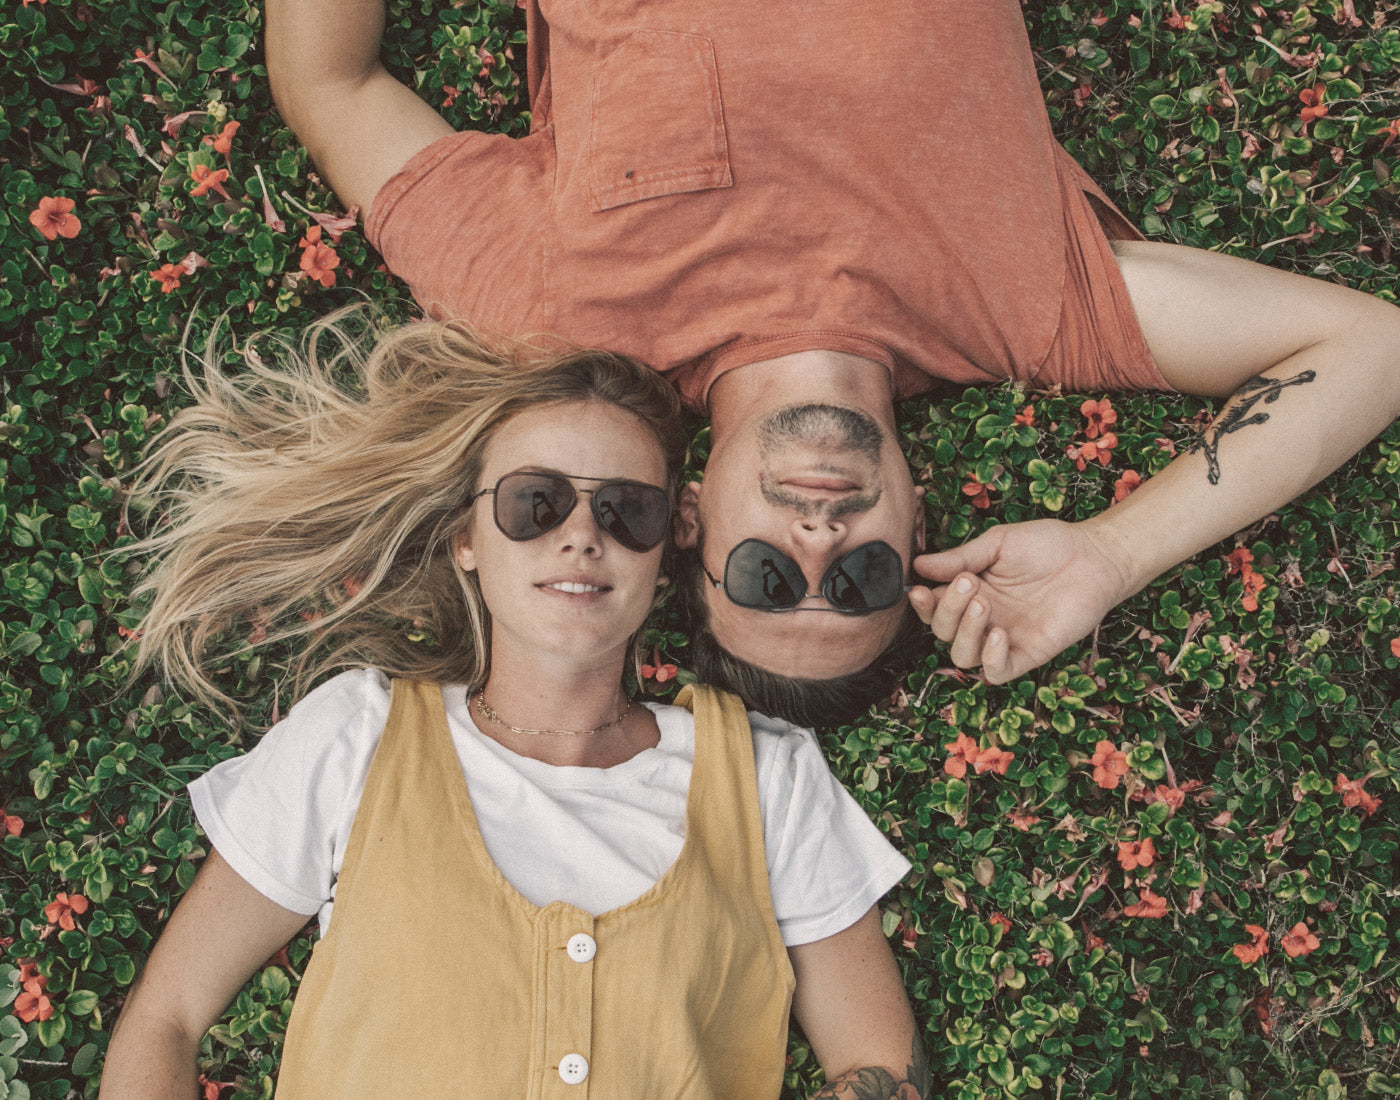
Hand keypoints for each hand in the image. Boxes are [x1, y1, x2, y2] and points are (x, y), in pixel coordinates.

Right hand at [908, 519, 1133, 683]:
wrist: (1095, 557)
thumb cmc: (1048, 545)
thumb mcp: (998, 543)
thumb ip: (960, 557)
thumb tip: (919, 566)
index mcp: (971, 592)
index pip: (934, 607)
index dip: (923, 604)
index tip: (919, 589)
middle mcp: (983, 619)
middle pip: (944, 632)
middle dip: (947, 610)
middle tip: (969, 583)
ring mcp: (1004, 638)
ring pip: (963, 656)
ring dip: (965, 634)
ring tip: (985, 605)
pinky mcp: (1028, 654)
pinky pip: (998, 672)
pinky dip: (991, 659)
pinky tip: (999, 634)